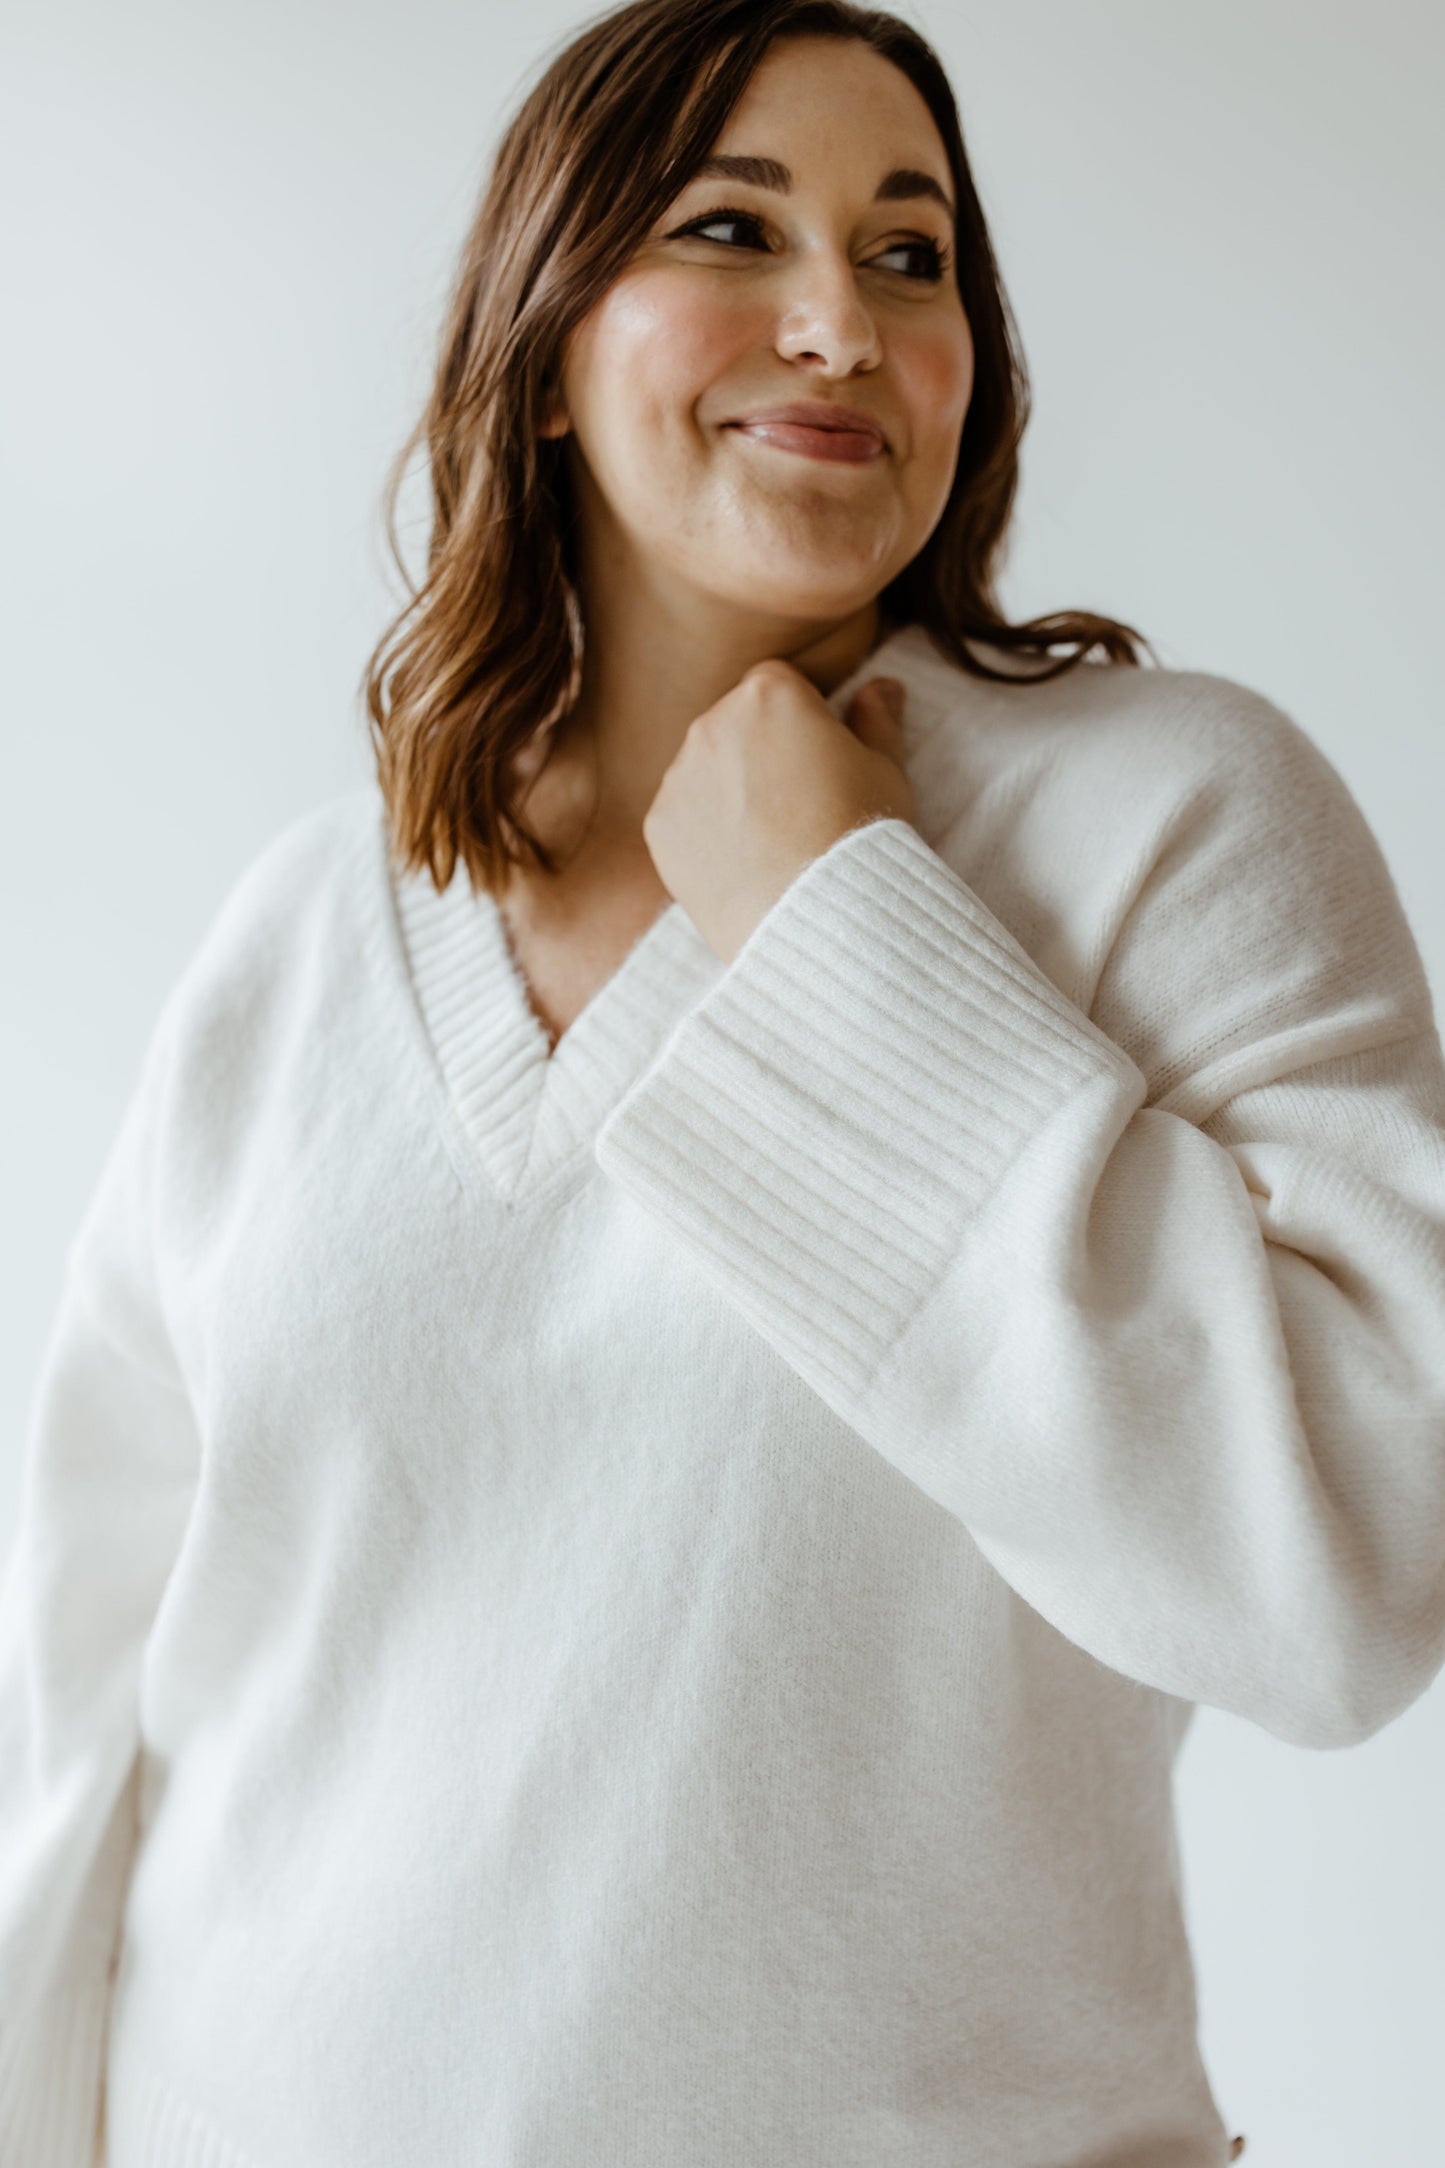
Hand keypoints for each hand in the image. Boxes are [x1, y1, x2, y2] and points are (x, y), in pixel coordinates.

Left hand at [641, 659, 914, 965]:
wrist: (820, 915)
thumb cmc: (861, 834)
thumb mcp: (885, 768)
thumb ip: (877, 718)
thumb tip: (883, 686)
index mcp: (769, 693)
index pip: (780, 685)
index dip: (805, 720)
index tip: (821, 761)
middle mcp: (712, 722)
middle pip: (736, 722)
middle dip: (760, 750)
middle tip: (798, 804)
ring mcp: (678, 775)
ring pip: (704, 769)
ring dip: (729, 789)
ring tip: (771, 840)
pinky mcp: (659, 825)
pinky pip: (682, 816)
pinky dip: (704, 833)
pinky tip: (743, 863)